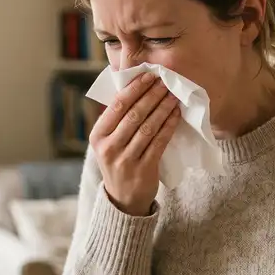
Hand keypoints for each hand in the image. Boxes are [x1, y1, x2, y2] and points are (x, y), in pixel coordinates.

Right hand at [90, 72, 180, 215]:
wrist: (124, 198)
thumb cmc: (119, 161)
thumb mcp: (108, 142)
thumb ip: (117, 120)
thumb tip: (133, 86)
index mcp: (97, 136)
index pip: (117, 106)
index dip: (134, 89)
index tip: (148, 76)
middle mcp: (108, 147)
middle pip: (134, 115)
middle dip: (151, 96)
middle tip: (165, 82)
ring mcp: (125, 160)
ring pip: (148, 127)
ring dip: (162, 108)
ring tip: (173, 95)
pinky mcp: (143, 169)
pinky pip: (159, 142)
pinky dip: (168, 126)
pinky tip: (176, 115)